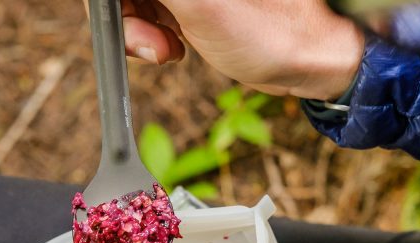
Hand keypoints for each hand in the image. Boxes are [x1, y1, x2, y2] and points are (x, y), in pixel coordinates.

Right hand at [109, 0, 364, 99]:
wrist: (305, 59)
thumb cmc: (268, 32)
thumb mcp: (197, 3)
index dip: (113, 2)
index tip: (120, 19)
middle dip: (124, 12)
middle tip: (151, 44)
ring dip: (135, 26)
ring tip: (167, 50)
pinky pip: (144, 6)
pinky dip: (148, 31)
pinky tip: (172, 46)